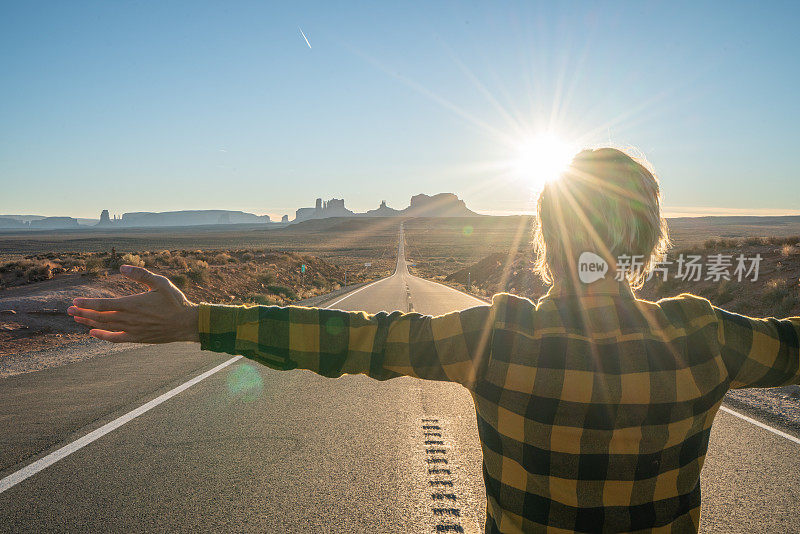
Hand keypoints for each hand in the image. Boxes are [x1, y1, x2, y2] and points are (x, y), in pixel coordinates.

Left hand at [68, 265, 199, 342]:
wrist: (187, 323)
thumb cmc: (175, 301)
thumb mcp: (160, 282)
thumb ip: (141, 274)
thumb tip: (122, 266)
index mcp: (133, 304)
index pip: (104, 304)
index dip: (88, 303)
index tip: (75, 301)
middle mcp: (129, 318)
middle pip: (100, 316)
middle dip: (83, 312)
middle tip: (68, 310)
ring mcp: (132, 330)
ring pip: (105, 327)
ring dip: (89, 322)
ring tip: (76, 318)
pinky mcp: (137, 338)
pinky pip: (116, 338)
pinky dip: (103, 336)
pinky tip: (93, 333)